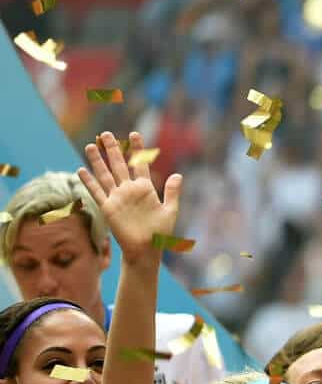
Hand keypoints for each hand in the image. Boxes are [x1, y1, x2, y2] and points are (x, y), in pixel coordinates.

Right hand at [76, 131, 181, 267]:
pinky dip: (89, 182)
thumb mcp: (170, 211)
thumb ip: (172, 193)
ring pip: (105, 175)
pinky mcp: (108, 208)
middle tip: (106, 133)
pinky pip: (97, 192)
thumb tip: (178, 175)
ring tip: (91, 145)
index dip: (138, 149)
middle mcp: (129, 190)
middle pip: (120, 165)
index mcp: (146, 188)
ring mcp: (117, 198)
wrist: (146, 249)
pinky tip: (81, 170)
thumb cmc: (160, 232)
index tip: (135, 134)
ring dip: (98, 161)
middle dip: (113, 149)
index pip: (140, 164)